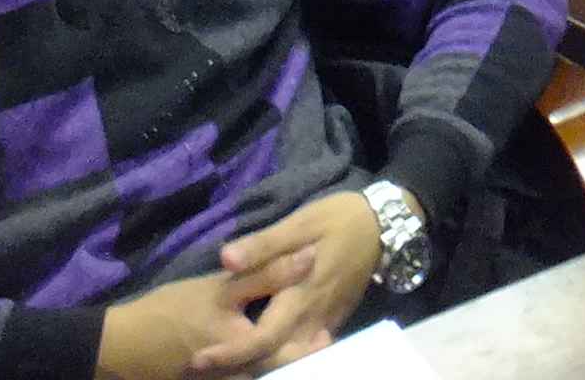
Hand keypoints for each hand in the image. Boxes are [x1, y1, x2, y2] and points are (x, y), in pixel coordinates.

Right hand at [91, 241, 317, 379]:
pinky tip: (267, 355)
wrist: (119, 347)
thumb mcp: (218, 289)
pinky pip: (240, 378)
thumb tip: (311, 256)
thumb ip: (266, 273)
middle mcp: (237, 374)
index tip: (328, 330)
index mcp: (244, 349)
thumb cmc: (170, 311)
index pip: (289, 350)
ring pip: (261, 375)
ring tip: (301, 344)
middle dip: (300, 356)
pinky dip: (256, 367)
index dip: (312, 343)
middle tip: (321, 339)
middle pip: (278, 368)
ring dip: (282, 362)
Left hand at [215, 190, 385, 371]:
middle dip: (240, 367)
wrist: (385, 225)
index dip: (230, 353)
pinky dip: (282, 359)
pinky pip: (305, 352)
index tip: (199, 359)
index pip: (262, 338)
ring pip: (291, 360)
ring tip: (226, 364)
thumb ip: (264, 245)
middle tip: (203, 364)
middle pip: (274, 359)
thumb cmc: (337, 220)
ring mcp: (325, 323)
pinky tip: (260, 355)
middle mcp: (312, 318)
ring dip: (260, 366)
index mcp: (301, 294)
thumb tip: (225, 259)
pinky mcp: (332, 322)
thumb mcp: (300, 223)